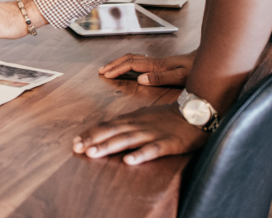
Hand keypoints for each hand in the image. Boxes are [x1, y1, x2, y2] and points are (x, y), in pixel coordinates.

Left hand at [73, 104, 207, 164]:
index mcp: (132, 119)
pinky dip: (140, 155)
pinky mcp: (167, 143)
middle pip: (111, 131)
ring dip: (108, 146)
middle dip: (92, 140)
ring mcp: (152, 133)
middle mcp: (138, 124)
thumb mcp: (144, 116)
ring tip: (93, 153)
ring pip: (126, 140)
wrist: (196, 111)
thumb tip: (107, 131)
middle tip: (76, 148)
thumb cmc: (168, 116)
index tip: (75, 141)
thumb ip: (127, 124)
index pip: (106, 125)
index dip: (90, 133)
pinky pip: (152, 149)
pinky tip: (129, 161)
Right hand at [99, 51, 195, 85]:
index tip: (106, 75)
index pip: (131, 65)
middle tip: (101, 71)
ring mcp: (158, 62)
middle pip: (129, 59)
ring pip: (133, 58)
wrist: (209, 61)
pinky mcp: (162, 64)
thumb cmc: (197, 70)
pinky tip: (129, 68)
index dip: (117, 69)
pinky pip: (140, 61)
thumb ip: (161, 78)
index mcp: (156, 65)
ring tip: (110, 68)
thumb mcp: (181, 76)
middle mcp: (155, 62)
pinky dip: (129, 63)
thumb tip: (139, 79)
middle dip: (113, 64)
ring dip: (119, 62)